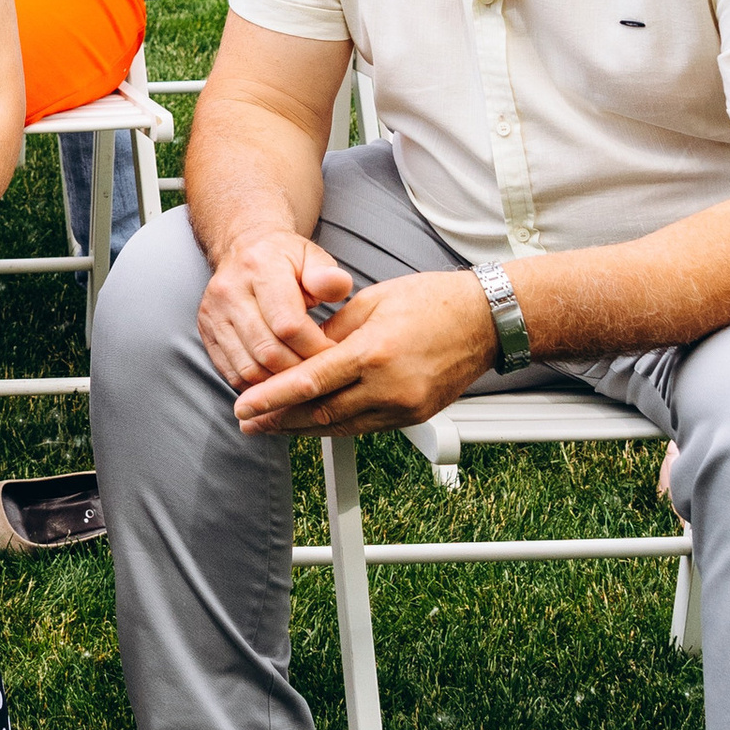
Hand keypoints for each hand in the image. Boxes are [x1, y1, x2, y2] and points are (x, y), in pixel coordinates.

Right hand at [196, 229, 359, 391]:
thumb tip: (340, 285)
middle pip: (267, 351)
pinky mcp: (206, 331)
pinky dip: (257, 385)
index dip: (315, 347)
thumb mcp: (312, 256)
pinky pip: (232, 373)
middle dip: (299, 369)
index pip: (288, 324)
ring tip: (300, 375)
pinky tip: (277, 378)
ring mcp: (213, 313)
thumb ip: (327, 275)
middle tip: (320, 370)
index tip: (333, 352)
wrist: (244, 247)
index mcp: (259, 267)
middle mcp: (229, 290)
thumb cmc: (284, 257)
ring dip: (279, 382)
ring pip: (248, 368)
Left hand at [230, 264, 498, 435]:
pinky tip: (312, 423)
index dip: (273, 397)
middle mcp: (389, 386)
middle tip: (247, 422)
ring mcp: (404, 406)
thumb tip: (299, 354)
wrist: (485, 321)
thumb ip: (332, 333)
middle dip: (279, 419)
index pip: (311, 382)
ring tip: (271, 426)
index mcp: (375, 352)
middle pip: (321, 413)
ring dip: (302, 428)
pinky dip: (334, 426)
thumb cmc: (432, 301)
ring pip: (341, 426)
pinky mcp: (414, 416)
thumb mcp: (372, 302)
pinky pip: (364, 427)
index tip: (244, 406)